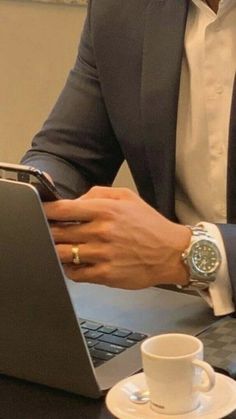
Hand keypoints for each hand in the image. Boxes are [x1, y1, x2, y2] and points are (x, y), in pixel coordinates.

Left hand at [43, 187, 190, 288]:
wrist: (171, 253)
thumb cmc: (150, 225)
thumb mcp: (127, 197)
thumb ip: (99, 193)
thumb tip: (76, 200)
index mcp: (105, 210)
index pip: (63, 209)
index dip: (46, 211)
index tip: (41, 212)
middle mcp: (101, 232)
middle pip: (58, 233)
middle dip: (50, 232)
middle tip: (49, 232)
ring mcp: (102, 254)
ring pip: (63, 254)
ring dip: (57, 251)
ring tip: (60, 248)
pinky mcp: (106, 275)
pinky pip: (75, 273)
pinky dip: (69, 269)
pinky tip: (73, 264)